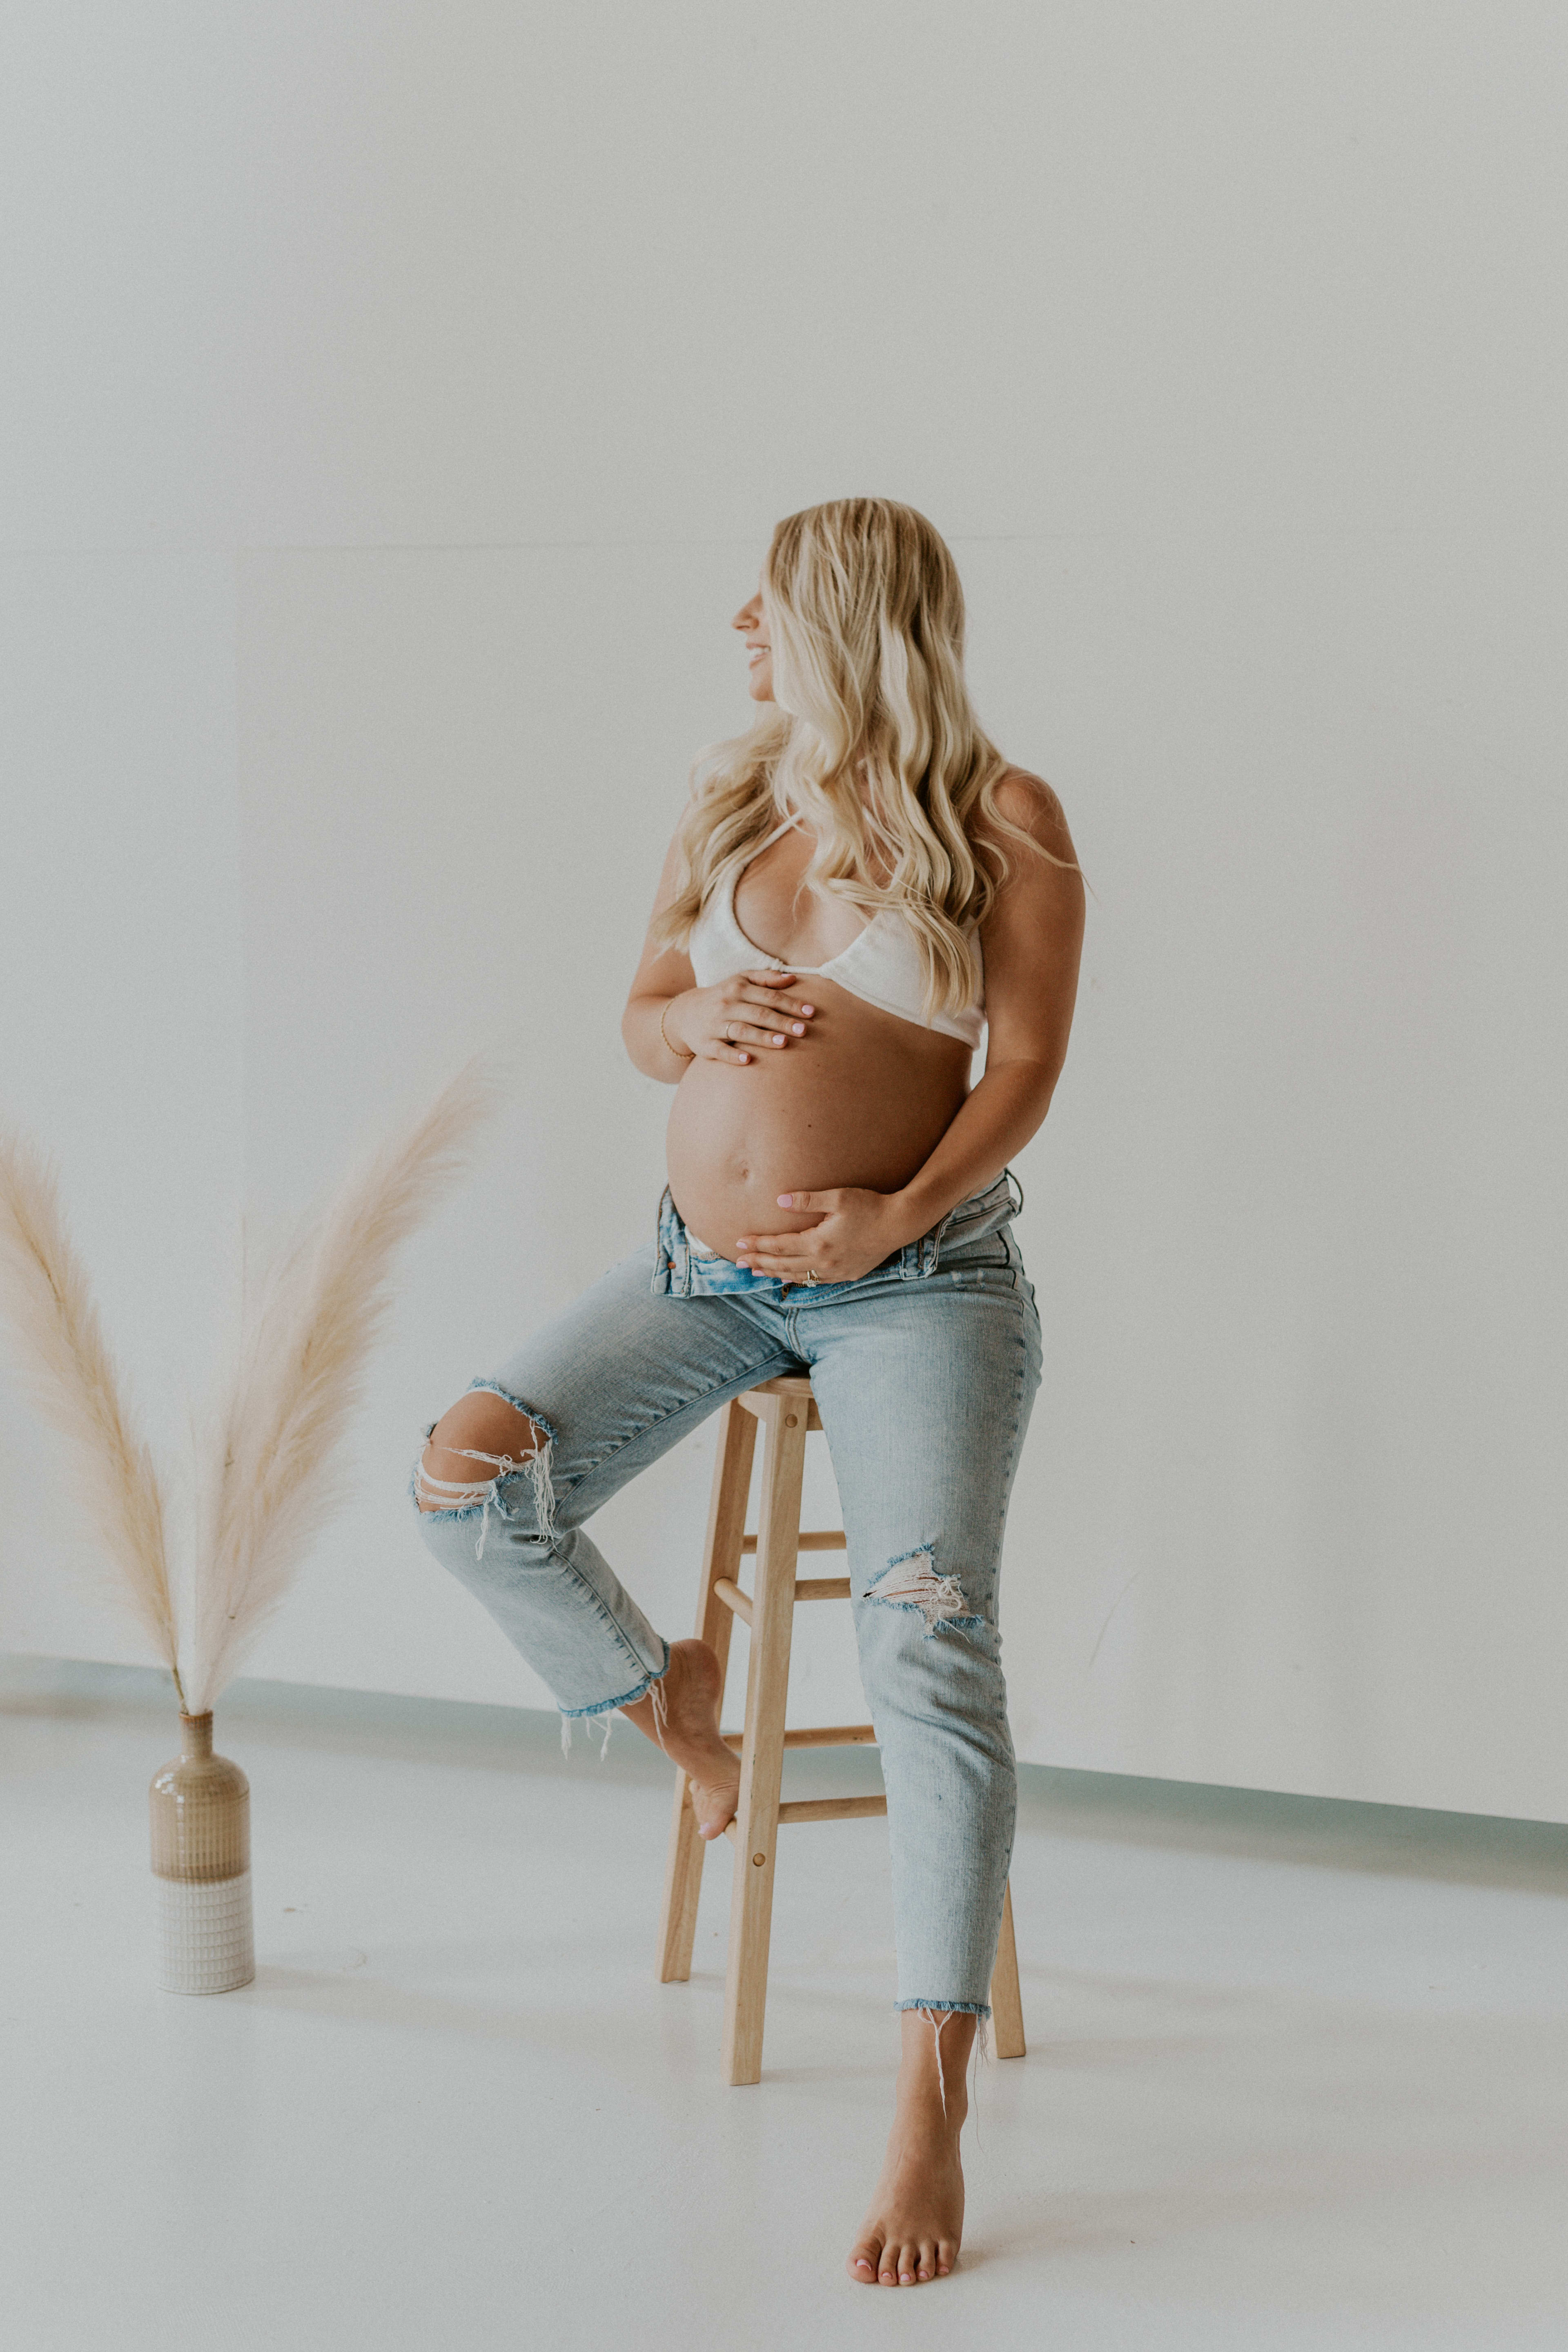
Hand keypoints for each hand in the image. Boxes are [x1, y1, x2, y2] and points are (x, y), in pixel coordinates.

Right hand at [663, 972, 816, 1064]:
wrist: (684, 1013)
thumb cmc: (722, 997)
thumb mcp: (740, 981)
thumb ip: (766, 978)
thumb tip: (792, 979)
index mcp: (738, 988)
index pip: (769, 997)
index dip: (791, 1004)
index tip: (811, 1013)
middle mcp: (727, 1005)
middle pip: (758, 1013)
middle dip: (782, 1022)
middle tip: (803, 1030)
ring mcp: (715, 1025)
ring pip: (741, 1030)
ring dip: (762, 1037)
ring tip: (783, 1043)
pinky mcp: (705, 1044)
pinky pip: (720, 1051)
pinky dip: (733, 1056)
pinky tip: (748, 1060)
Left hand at [734, 1189, 912, 1284]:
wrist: (899, 1224)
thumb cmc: (869, 1206)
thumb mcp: (838, 1198)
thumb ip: (807, 1200)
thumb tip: (779, 1200)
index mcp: (818, 1242)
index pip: (779, 1246)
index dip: (757, 1245)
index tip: (739, 1243)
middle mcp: (824, 1262)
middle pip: (783, 1265)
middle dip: (759, 1263)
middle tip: (738, 1263)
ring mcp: (835, 1272)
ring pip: (798, 1276)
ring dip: (775, 1274)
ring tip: (757, 1272)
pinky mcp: (847, 1274)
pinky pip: (815, 1281)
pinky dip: (798, 1279)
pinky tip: (789, 1277)